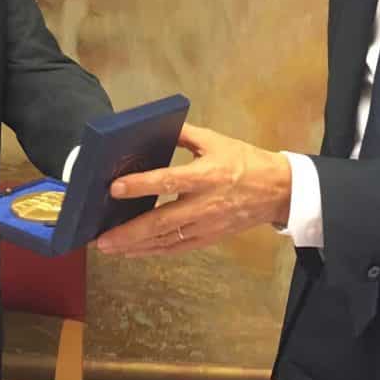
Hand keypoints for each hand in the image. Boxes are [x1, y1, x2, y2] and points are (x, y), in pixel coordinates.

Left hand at [95, 123, 290, 256]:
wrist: (278, 190)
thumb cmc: (243, 161)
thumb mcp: (215, 140)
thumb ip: (182, 134)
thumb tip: (150, 128)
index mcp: (206, 175)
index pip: (168, 180)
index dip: (141, 185)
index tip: (114, 188)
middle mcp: (204, 204)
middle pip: (162, 221)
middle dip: (129, 232)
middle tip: (101, 238)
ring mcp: (207, 225)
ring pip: (167, 240)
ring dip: (136, 246)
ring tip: (109, 247)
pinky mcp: (210, 238)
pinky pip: (178, 248)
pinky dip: (154, 252)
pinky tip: (133, 252)